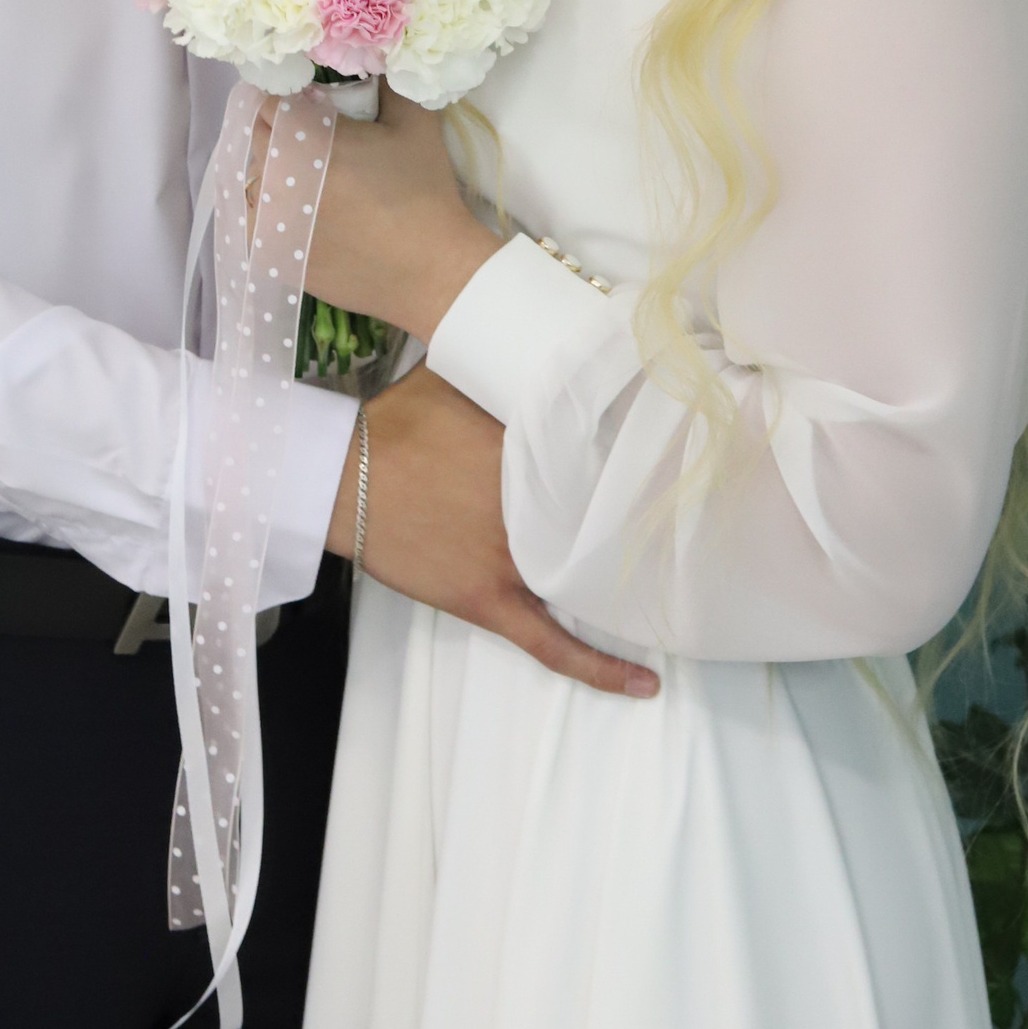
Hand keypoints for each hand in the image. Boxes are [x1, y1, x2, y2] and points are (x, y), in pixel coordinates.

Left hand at [250, 87, 498, 346]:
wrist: (434, 272)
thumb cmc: (424, 193)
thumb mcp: (415, 123)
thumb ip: (386, 83)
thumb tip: (370, 58)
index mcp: (303, 141)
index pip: (268, 106)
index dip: (286, 101)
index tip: (308, 105)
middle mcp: (276, 180)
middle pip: (259, 143)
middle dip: (280, 135)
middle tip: (314, 140)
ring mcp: (271, 224)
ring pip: (255, 185)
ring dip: (274, 176)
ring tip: (311, 181)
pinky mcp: (277, 258)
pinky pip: (259, 225)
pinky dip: (274, 215)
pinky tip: (306, 215)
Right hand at [326, 365, 659, 699]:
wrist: (342, 476)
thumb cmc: (395, 422)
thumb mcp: (457, 377)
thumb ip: (505, 371)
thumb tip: (542, 344)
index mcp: (531, 452)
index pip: (605, 459)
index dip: (641, 464)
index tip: (675, 462)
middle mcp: (533, 507)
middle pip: (606, 518)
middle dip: (643, 520)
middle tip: (686, 525)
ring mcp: (514, 560)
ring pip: (587, 578)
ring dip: (627, 585)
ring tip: (676, 594)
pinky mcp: (491, 601)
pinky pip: (553, 645)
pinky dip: (599, 669)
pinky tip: (642, 685)